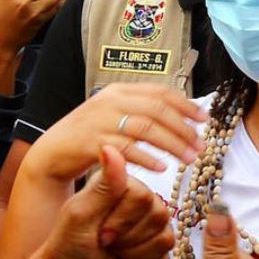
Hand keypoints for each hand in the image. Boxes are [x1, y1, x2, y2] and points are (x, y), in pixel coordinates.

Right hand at [25, 84, 205, 183]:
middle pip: (157, 110)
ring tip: (188, 159)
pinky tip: (161, 168)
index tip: (204, 120)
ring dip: (172, 144)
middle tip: (200, 146)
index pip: (160, 92)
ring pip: (146, 129)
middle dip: (183, 129)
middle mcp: (111, 101)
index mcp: (120, 91)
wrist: (53, 152)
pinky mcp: (93, 142)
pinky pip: (127, 149)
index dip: (186, 105)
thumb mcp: (115, 116)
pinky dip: (147, 158)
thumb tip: (180, 116)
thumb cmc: (90, 137)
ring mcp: (101, 120)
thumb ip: (141, 112)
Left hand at [35, 146, 173, 258]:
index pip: (143, 196)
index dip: (122, 218)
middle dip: (127, 236)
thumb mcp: (82, 213)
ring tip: (113, 252)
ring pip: (165, 240)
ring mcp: (151, 230)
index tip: (99, 228)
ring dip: (133, 253)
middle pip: (159, 216)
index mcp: (123, 187)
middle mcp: (141, 205)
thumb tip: (111, 146)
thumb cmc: (68, 244)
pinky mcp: (156, 255)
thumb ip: (104, 185)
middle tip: (104, 241)